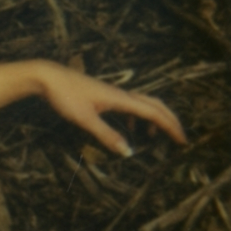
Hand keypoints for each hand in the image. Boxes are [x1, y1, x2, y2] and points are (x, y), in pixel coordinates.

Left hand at [37, 62, 185, 154]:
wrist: (48, 77)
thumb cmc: (65, 96)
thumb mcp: (85, 119)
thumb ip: (107, 135)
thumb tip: (128, 152)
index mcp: (121, 99)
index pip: (154, 113)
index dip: (170, 127)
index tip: (182, 141)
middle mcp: (121, 94)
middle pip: (154, 105)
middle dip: (168, 121)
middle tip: (178, 137)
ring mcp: (113, 93)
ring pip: (142, 104)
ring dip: (153, 118)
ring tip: (154, 136)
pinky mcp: (103, 95)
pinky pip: (128, 105)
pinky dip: (135, 116)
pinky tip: (128, 127)